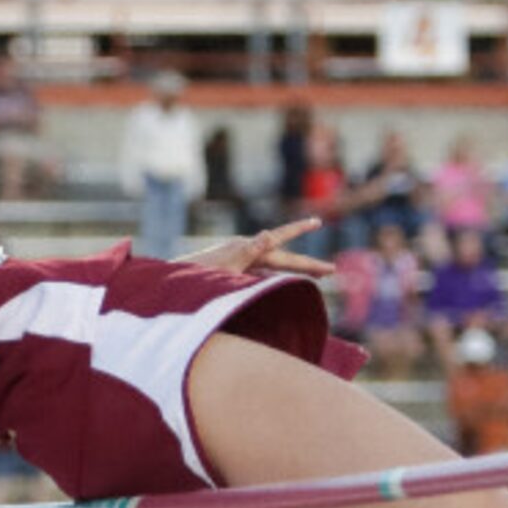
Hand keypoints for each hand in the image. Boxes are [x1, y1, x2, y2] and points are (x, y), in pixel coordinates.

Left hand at [179, 219, 332, 280]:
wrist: (175, 284)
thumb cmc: (199, 276)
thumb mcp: (227, 264)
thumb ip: (249, 250)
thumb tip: (266, 235)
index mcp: (248, 248)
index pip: (279, 238)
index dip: (298, 230)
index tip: (317, 222)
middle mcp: (247, 253)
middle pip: (284, 260)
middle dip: (308, 265)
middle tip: (332, 270)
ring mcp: (241, 263)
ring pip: (275, 269)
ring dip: (296, 273)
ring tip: (318, 276)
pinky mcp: (235, 274)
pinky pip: (263, 277)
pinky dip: (278, 280)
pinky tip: (285, 285)